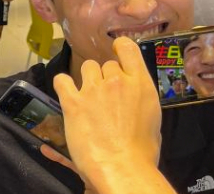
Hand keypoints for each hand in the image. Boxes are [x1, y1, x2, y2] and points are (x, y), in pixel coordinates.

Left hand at [46, 37, 165, 192]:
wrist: (122, 166)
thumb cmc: (143, 150)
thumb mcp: (152, 118)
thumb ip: (139, 99)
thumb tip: (131, 97)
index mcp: (141, 84)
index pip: (127, 48)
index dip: (119, 48)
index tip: (116, 53)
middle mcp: (117, 81)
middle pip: (106, 64)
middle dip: (105, 77)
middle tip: (105, 96)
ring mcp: (93, 89)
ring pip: (86, 67)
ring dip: (87, 79)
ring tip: (88, 96)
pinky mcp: (73, 101)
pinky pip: (61, 80)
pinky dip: (63, 84)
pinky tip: (67, 94)